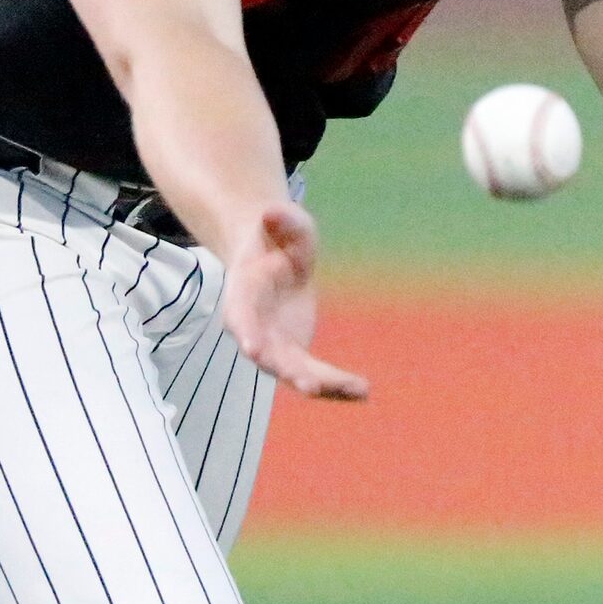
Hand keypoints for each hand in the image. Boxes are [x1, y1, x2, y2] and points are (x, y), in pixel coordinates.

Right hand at [218, 203, 367, 401]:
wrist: (270, 258)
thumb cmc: (275, 237)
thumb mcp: (283, 221)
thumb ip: (281, 219)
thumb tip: (271, 211)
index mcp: (243, 294)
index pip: (240, 316)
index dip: (245, 331)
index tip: (251, 348)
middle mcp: (253, 329)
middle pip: (269, 356)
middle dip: (288, 371)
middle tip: (310, 385)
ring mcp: (274, 347)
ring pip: (295, 373)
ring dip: (322, 385)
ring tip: (356, 390)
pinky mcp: (294, 356)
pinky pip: (314, 375)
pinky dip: (336, 386)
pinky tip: (362, 392)